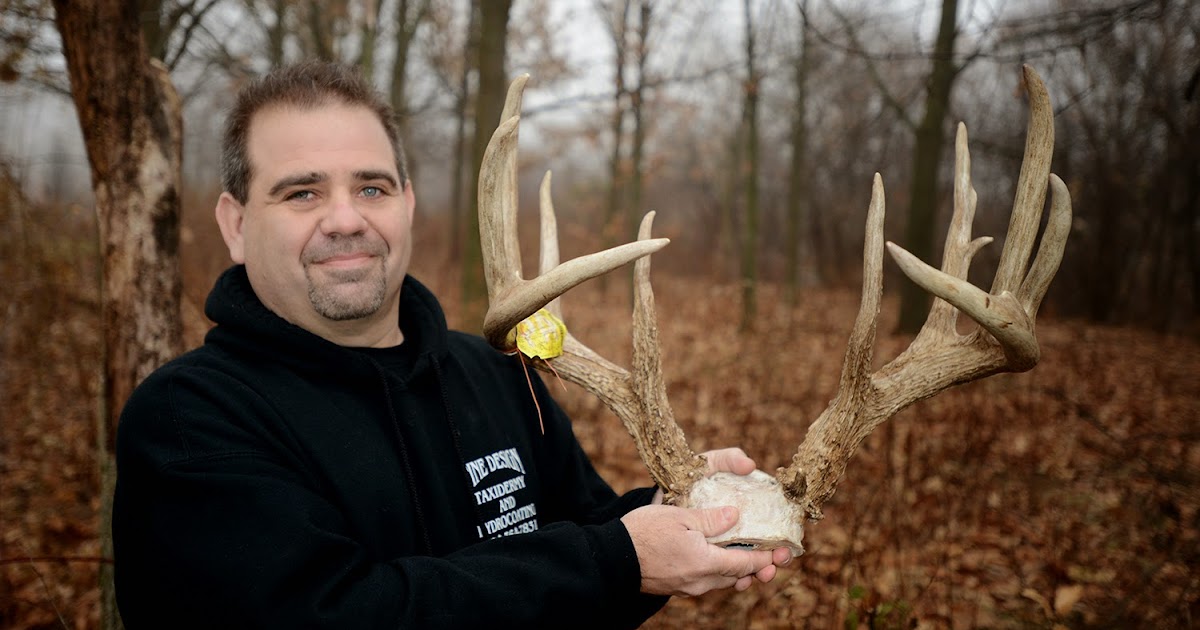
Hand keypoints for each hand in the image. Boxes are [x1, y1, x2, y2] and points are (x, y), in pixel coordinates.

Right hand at [648, 447, 790, 587]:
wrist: (612, 558)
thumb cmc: (643, 533)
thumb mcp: (678, 515)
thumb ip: (710, 518)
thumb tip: (735, 516)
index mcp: (705, 562)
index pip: (745, 562)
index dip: (767, 557)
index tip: (783, 552)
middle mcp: (701, 581)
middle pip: (738, 576)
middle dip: (758, 567)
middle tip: (775, 559)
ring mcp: (689, 587)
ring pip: (723, 580)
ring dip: (740, 572)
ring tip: (754, 564)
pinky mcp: (678, 587)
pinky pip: (708, 581)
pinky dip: (721, 572)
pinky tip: (721, 562)